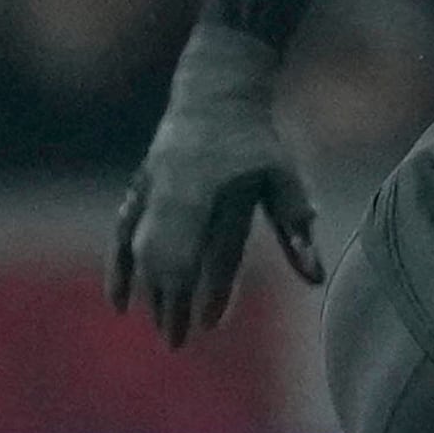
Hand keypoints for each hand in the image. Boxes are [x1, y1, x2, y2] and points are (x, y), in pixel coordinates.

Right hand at [108, 25, 323, 346]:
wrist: (216, 90)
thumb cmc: (259, 141)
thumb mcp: (286, 179)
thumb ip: (296, 228)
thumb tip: (314, 280)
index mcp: (216, 190)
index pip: (211, 250)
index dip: (209, 289)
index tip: (207, 325)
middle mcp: (178, 190)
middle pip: (171, 254)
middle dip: (172, 300)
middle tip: (177, 343)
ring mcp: (154, 187)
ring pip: (142, 246)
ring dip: (148, 290)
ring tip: (159, 330)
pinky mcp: (140, 187)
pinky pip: (122, 230)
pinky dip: (119, 265)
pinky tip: (119, 301)